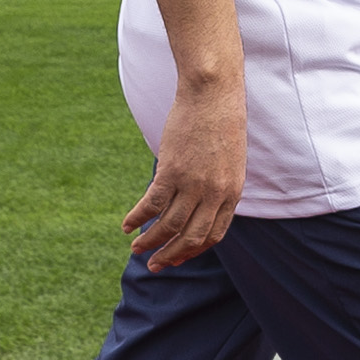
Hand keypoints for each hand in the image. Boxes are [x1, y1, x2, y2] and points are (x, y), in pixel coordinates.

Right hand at [122, 79, 243, 269]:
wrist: (213, 93)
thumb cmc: (221, 122)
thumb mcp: (229, 160)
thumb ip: (219, 185)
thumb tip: (200, 203)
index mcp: (232, 193)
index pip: (213, 235)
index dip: (193, 250)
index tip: (178, 256)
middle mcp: (214, 194)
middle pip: (190, 237)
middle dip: (170, 255)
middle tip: (154, 265)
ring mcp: (193, 184)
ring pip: (169, 225)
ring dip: (151, 241)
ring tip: (136, 249)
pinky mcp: (172, 171)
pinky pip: (152, 204)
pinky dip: (138, 218)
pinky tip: (127, 225)